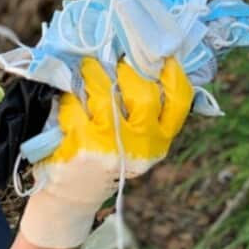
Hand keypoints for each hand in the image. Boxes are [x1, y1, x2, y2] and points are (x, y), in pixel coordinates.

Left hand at [18, 56, 192, 248]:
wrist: (75, 193)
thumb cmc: (107, 156)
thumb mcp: (136, 142)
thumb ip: (146, 114)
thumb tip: (144, 62)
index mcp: (160, 140)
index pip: (180, 101)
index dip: (173, 73)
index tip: (161, 55)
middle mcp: (141, 144)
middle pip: (144, 94)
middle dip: (127, 71)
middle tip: (114, 61)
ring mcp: (110, 145)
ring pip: (106, 95)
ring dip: (94, 74)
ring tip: (88, 68)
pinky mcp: (82, 144)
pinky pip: (76, 106)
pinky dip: (70, 97)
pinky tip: (68, 96)